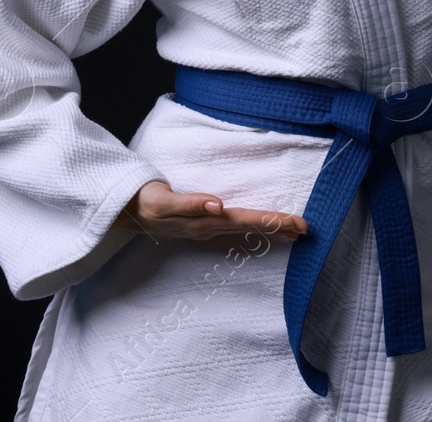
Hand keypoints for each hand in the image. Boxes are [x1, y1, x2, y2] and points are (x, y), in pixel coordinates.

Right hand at [111, 179, 307, 241]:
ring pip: (245, 227)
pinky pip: (235, 225)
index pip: (248, 220)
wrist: (123, 211)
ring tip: (294, 229)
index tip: (299, 224)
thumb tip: (218, 204)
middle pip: (252, 226)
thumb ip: (190, 203)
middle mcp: (209, 226)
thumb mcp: (163, 201)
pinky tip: (262, 226)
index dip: (274, 222)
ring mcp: (206, 227)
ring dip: (270, 228)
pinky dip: (253, 225)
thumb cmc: (144, 201)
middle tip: (308, 229)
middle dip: (280, 227)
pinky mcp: (202, 223)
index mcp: (206, 221)